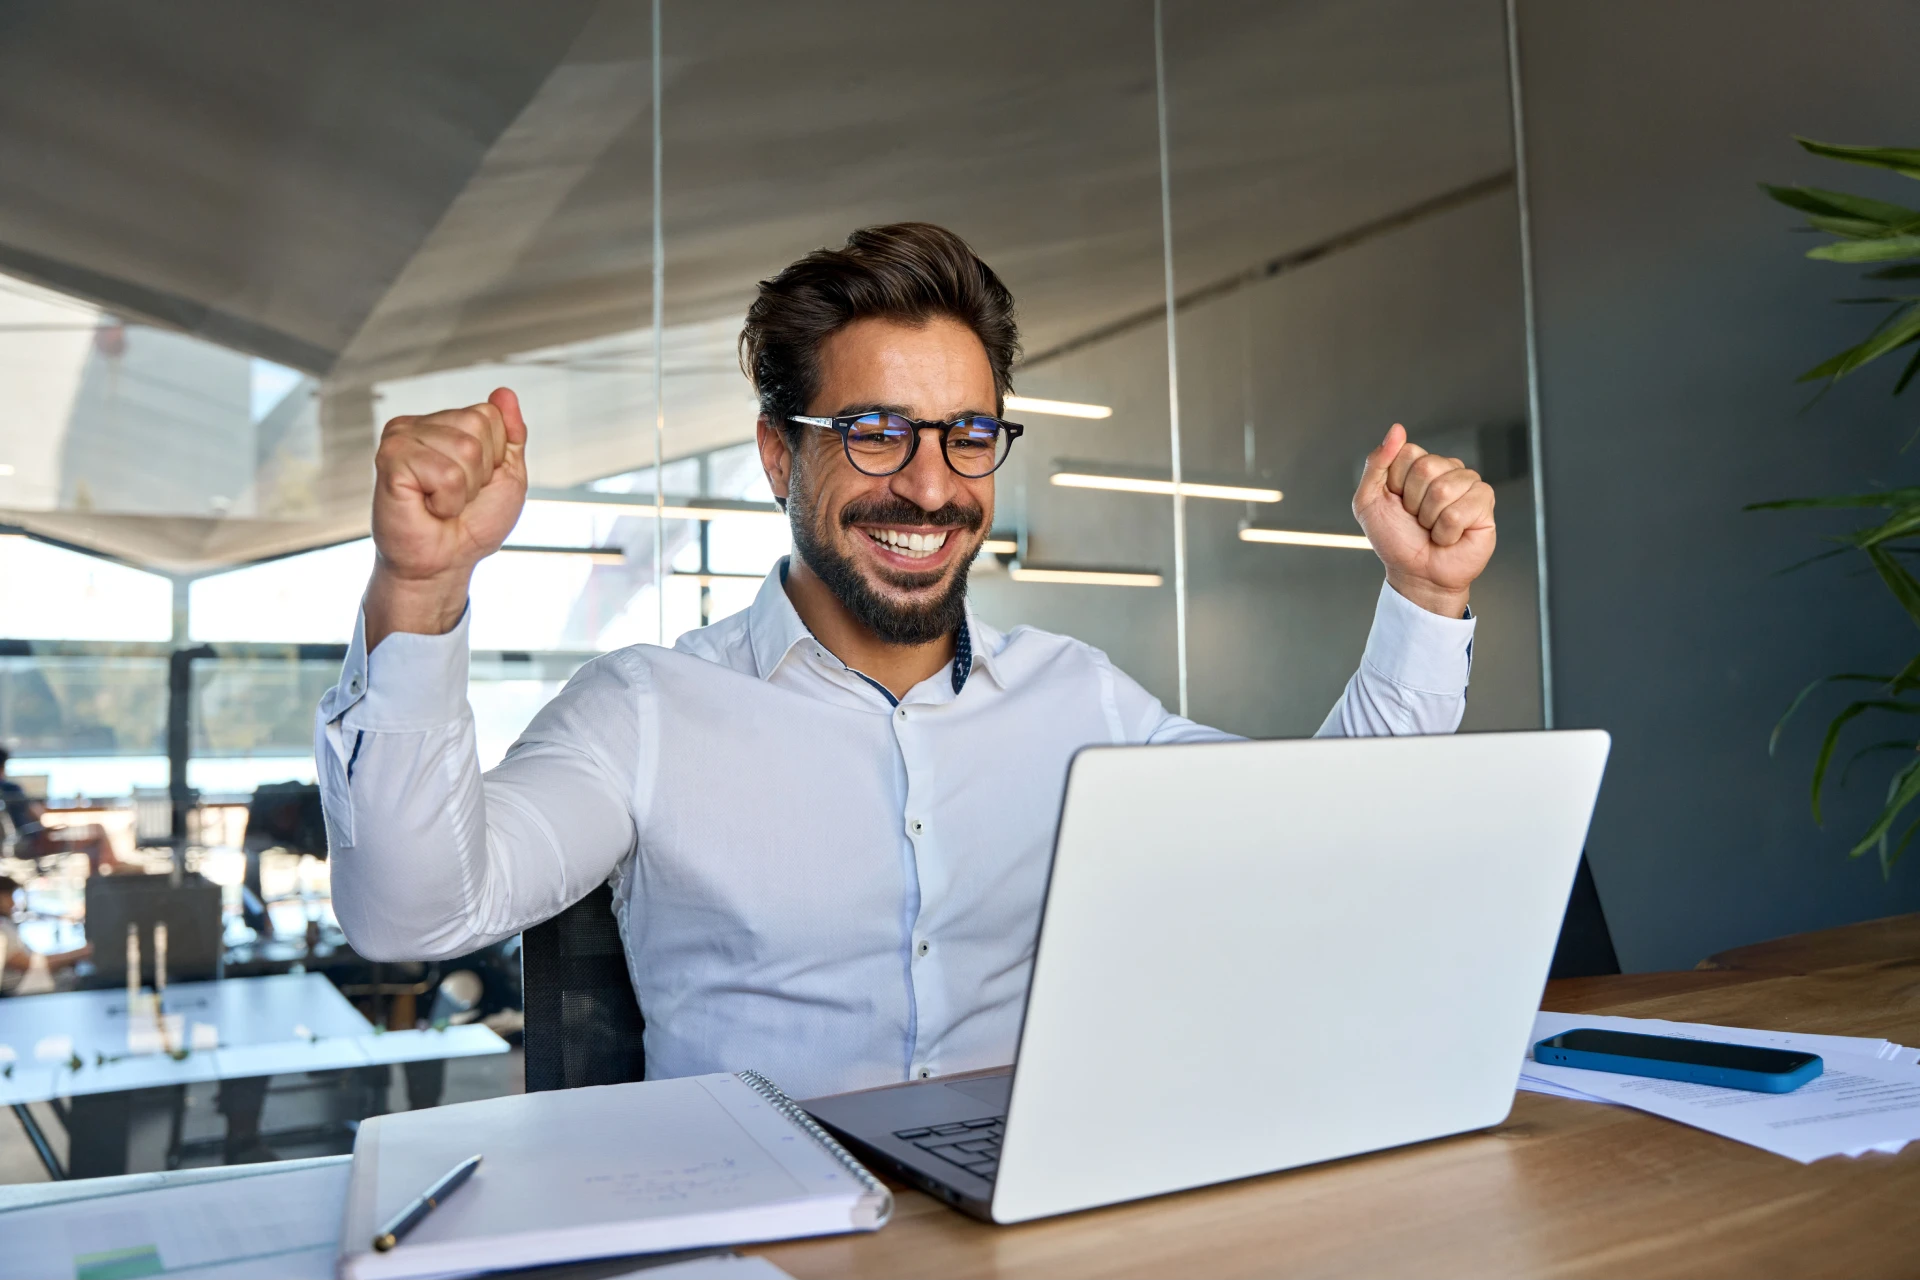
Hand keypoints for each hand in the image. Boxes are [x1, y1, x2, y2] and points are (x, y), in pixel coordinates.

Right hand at [365, 387, 528, 647]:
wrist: (444, 562)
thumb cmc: (472, 524)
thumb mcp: (507, 475)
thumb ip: (510, 433)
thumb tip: (504, 393)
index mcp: (445, 423)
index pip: (490, 415)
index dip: (494, 457)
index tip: (474, 483)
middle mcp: (419, 425)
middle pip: (477, 426)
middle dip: (479, 472)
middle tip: (455, 496)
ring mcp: (401, 439)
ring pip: (464, 449)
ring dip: (462, 490)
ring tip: (440, 502)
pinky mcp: (390, 461)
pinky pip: (445, 473)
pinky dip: (446, 500)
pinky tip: (426, 506)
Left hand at [1351, 423, 1494, 617]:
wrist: (1416, 574)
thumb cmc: (1395, 540)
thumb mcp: (1368, 501)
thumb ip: (1376, 464)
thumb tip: (1397, 429)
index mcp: (1419, 464)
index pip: (1406, 452)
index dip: (1396, 484)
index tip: (1397, 503)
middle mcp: (1446, 469)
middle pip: (1426, 467)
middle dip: (1413, 502)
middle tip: (1417, 518)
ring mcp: (1468, 483)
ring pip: (1444, 489)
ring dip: (1430, 519)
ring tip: (1433, 528)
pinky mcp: (1484, 503)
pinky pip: (1461, 510)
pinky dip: (1447, 531)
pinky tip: (1449, 536)